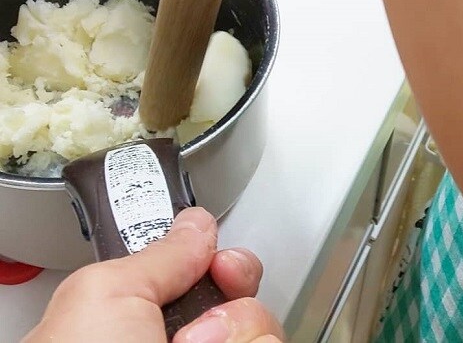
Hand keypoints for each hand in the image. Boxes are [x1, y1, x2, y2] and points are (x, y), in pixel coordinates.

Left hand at [24, 207, 283, 342]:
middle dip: (238, 292)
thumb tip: (196, 224)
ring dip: (237, 332)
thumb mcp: (103, 295)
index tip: (218, 262)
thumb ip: (156, 254)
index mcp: (142, 319)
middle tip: (204, 322)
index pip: (204, 272)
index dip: (220, 260)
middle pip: (245, 295)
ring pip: (265, 326)